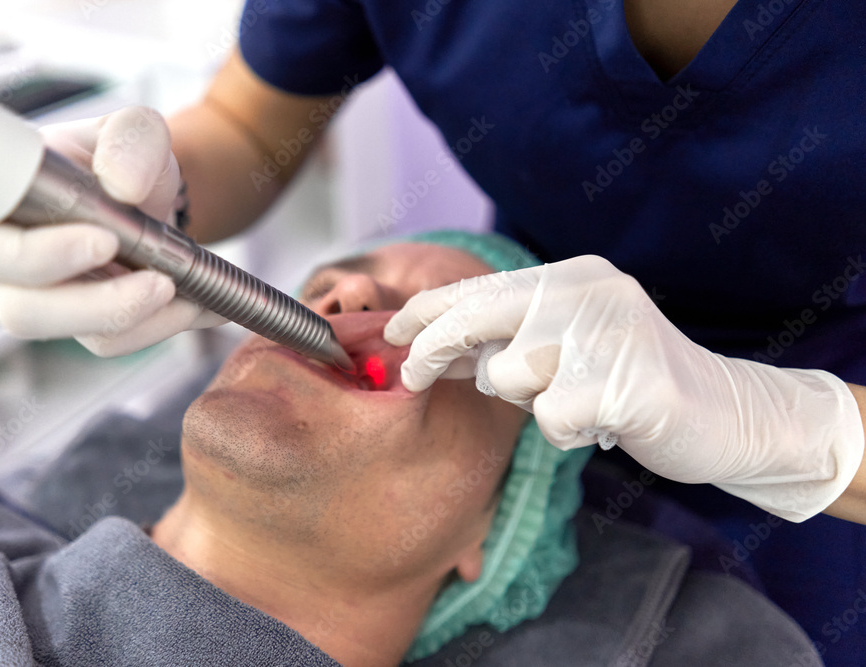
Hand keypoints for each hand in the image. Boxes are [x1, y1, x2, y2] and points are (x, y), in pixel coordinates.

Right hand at [0, 106, 225, 356]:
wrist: (147, 194)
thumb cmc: (116, 159)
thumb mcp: (130, 131)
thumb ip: (130, 139)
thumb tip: (124, 184)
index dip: (28, 254)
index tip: (103, 239)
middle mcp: (2, 266)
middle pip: (24, 310)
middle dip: (97, 303)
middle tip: (159, 280)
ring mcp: (44, 303)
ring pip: (79, 335)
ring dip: (141, 318)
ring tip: (186, 291)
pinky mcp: (85, 327)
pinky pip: (117, 340)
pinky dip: (164, 324)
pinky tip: (200, 303)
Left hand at [384, 255, 863, 520]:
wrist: (727, 415)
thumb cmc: (629, 383)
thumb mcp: (564, 347)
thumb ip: (504, 341)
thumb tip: (425, 348)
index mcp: (572, 278)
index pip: (482, 287)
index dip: (428, 309)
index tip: (390, 332)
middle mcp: (590, 294)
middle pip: (482, 315)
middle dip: (434, 345)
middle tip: (409, 373)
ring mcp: (611, 335)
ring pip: (510, 374)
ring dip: (527, 400)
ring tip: (570, 398)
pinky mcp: (628, 385)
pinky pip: (552, 418)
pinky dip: (566, 432)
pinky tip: (598, 423)